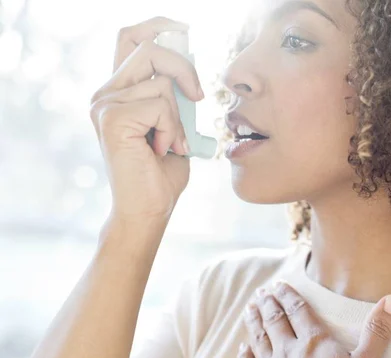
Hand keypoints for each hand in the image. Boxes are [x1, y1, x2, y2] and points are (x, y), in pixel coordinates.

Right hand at [89, 17, 203, 221]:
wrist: (150, 209)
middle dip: (183, 68)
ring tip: (173, 144)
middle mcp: (106, 93)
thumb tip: (189, 71)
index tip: (184, 30)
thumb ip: (174, 96)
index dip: (157, 27)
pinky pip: (160, 105)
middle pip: (148, 48)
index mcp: (120, 91)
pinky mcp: (112, 118)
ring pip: (161, 82)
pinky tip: (164, 150)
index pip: (131, 39)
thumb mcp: (175, 124)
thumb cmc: (162, 172)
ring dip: (179, 117)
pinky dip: (173, 129)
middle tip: (197, 96)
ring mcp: (105, 104)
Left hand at [237, 282, 390, 357]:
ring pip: (259, 339)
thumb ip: (377, 334)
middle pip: (275, 321)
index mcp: (313, 342)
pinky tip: (243, 348)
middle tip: (261, 292)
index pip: (298, 311)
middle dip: (268, 304)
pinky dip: (245, 356)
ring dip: (253, 321)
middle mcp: (287, 351)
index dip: (288, 296)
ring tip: (250, 308)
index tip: (279, 285)